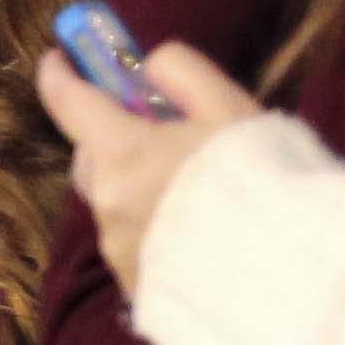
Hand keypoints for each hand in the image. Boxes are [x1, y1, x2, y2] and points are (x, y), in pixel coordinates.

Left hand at [36, 25, 262, 292]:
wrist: (285, 272)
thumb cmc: (260, 178)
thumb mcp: (229, 105)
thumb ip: (182, 71)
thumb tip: (149, 65)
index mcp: (121, 154)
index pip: (68, 103)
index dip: (59, 74)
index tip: (58, 58)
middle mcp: (107, 205)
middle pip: (89, 159)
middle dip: (108, 137)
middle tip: (147, 127)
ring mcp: (118, 252)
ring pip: (112, 204)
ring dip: (134, 185)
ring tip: (186, 185)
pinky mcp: (136, 286)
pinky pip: (133, 244)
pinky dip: (150, 227)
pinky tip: (193, 229)